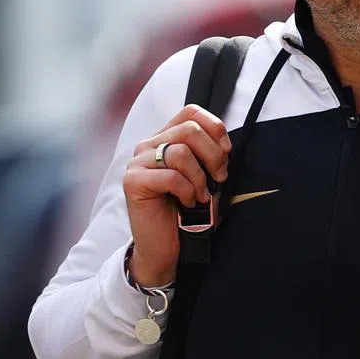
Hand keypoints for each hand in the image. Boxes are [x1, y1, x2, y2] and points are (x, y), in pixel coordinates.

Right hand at [122, 104, 231, 286]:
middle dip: (213, 155)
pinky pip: (170, 176)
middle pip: (190, 129)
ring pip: (180, 152)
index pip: (191, 112)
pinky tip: (187, 202)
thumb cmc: (188, 212)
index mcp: (166, 138)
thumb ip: (209, 154)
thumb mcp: (205, 177)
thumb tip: (224, 143)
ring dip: (200, 178)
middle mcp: (148, 145)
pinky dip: (187, 190)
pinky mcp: (133, 181)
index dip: (215, 127)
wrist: (167, 247)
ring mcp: (138, 162)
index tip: (226, 152)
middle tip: (219, 178)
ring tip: (200, 195)